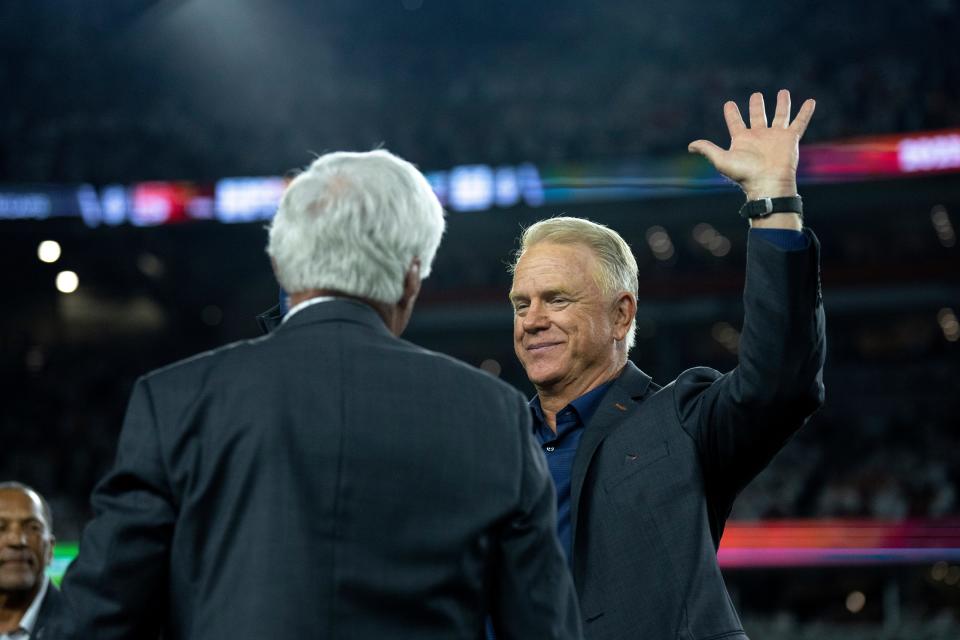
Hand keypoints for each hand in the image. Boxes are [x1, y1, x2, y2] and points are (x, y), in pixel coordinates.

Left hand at [688, 89, 814, 200]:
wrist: (767, 183)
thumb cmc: (744, 174)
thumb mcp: (721, 160)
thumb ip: (707, 149)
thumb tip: (690, 146)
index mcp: (742, 139)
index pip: (735, 122)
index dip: (731, 113)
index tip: (729, 103)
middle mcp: (759, 136)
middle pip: (758, 116)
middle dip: (756, 106)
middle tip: (756, 95)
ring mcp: (775, 136)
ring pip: (780, 116)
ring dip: (782, 104)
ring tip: (783, 92)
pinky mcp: (790, 139)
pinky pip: (800, 122)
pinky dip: (805, 112)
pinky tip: (810, 102)